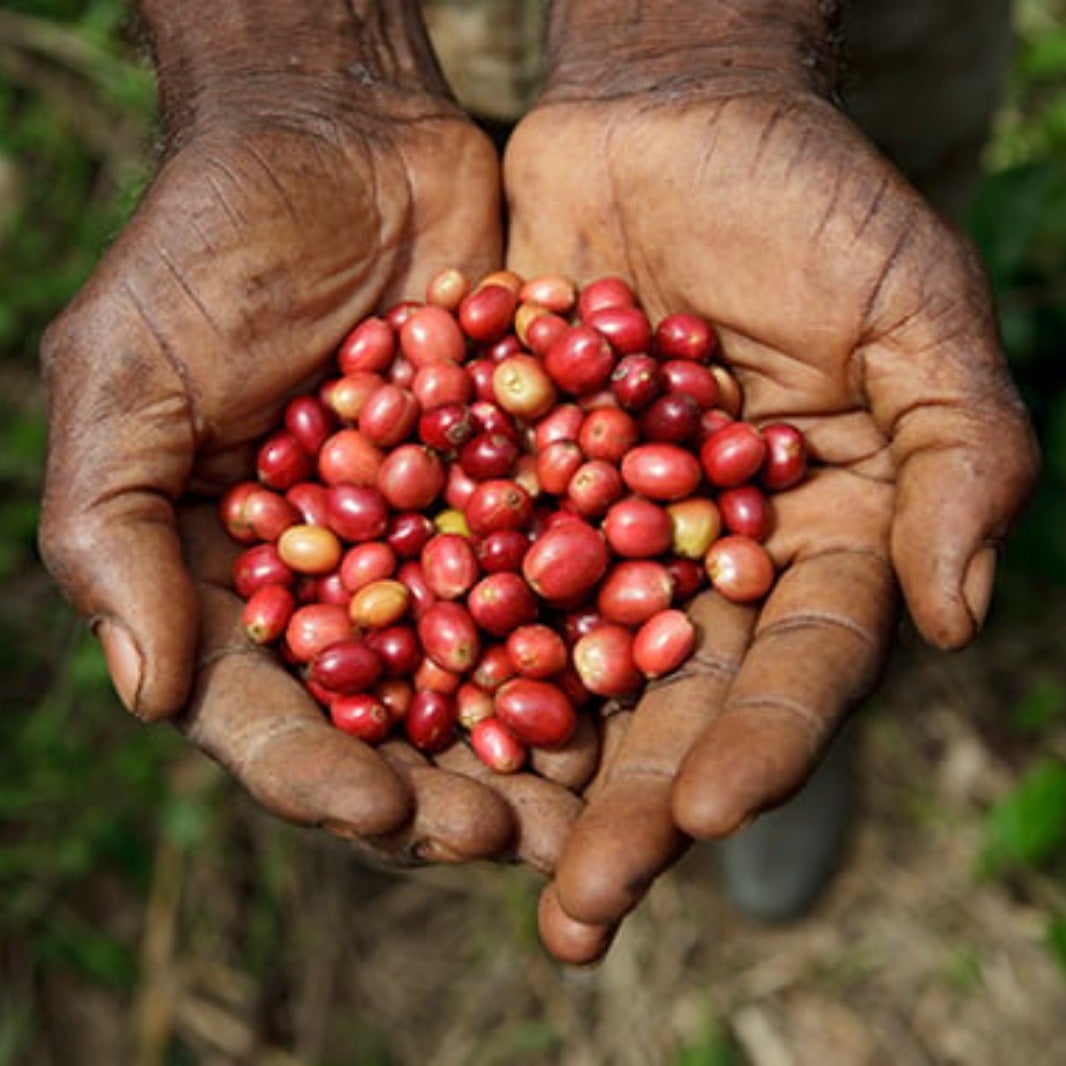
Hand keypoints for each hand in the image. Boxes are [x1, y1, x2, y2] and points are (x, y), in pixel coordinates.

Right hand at [38, 0, 580, 869]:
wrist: (337, 141)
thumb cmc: (207, 249)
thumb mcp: (128, 375)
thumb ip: (118, 528)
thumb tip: (147, 693)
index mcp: (239, 585)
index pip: (274, 713)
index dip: (325, 776)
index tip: (392, 815)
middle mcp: (346, 583)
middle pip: (396, 720)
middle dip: (453, 787)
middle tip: (524, 843)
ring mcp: (438, 539)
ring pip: (491, 667)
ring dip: (542, 736)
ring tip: (600, 801)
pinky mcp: (519, 483)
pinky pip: (562, 566)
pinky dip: (602, 617)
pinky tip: (652, 667)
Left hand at [504, 73, 1037, 959]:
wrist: (672, 121)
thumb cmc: (813, 204)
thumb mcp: (914, 313)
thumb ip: (959, 455)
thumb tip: (960, 613)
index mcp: (809, 548)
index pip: (794, 674)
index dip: (760, 748)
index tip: (703, 814)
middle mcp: (697, 564)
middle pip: (665, 705)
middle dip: (625, 808)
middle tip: (576, 916)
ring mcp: (594, 533)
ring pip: (556, 667)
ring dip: (514, 762)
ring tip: (464, 854)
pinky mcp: (505, 486)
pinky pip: (465, 572)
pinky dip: (428, 638)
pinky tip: (386, 715)